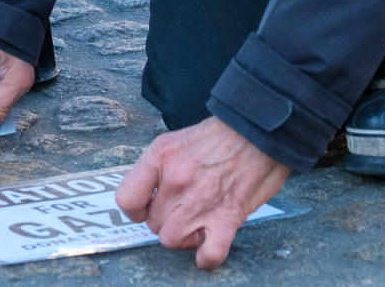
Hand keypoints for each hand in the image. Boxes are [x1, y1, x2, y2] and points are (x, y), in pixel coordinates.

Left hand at [115, 116, 290, 270]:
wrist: (257, 128)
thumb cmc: (221, 134)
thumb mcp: (176, 140)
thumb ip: (159, 168)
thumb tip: (150, 196)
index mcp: (160, 157)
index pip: (127, 198)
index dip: (136, 209)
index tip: (146, 208)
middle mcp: (176, 181)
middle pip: (153, 223)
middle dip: (167, 220)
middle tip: (184, 209)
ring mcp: (200, 201)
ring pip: (172, 240)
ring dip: (184, 236)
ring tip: (197, 223)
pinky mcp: (227, 217)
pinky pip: (209, 253)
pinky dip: (207, 257)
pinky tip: (208, 247)